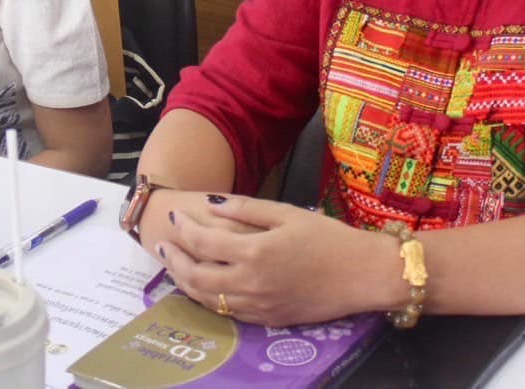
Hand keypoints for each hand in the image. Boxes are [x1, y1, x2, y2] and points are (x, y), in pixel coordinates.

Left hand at [156, 194, 404, 326]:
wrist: (361, 275)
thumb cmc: (327, 238)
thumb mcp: (287, 214)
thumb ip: (245, 210)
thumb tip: (211, 204)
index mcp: (254, 253)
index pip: (202, 243)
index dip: (183, 229)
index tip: (174, 217)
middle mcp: (250, 284)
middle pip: (196, 276)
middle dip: (174, 260)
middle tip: (162, 245)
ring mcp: (258, 306)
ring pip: (207, 299)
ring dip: (185, 282)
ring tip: (175, 266)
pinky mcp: (268, 320)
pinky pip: (226, 312)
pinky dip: (208, 299)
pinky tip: (203, 286)